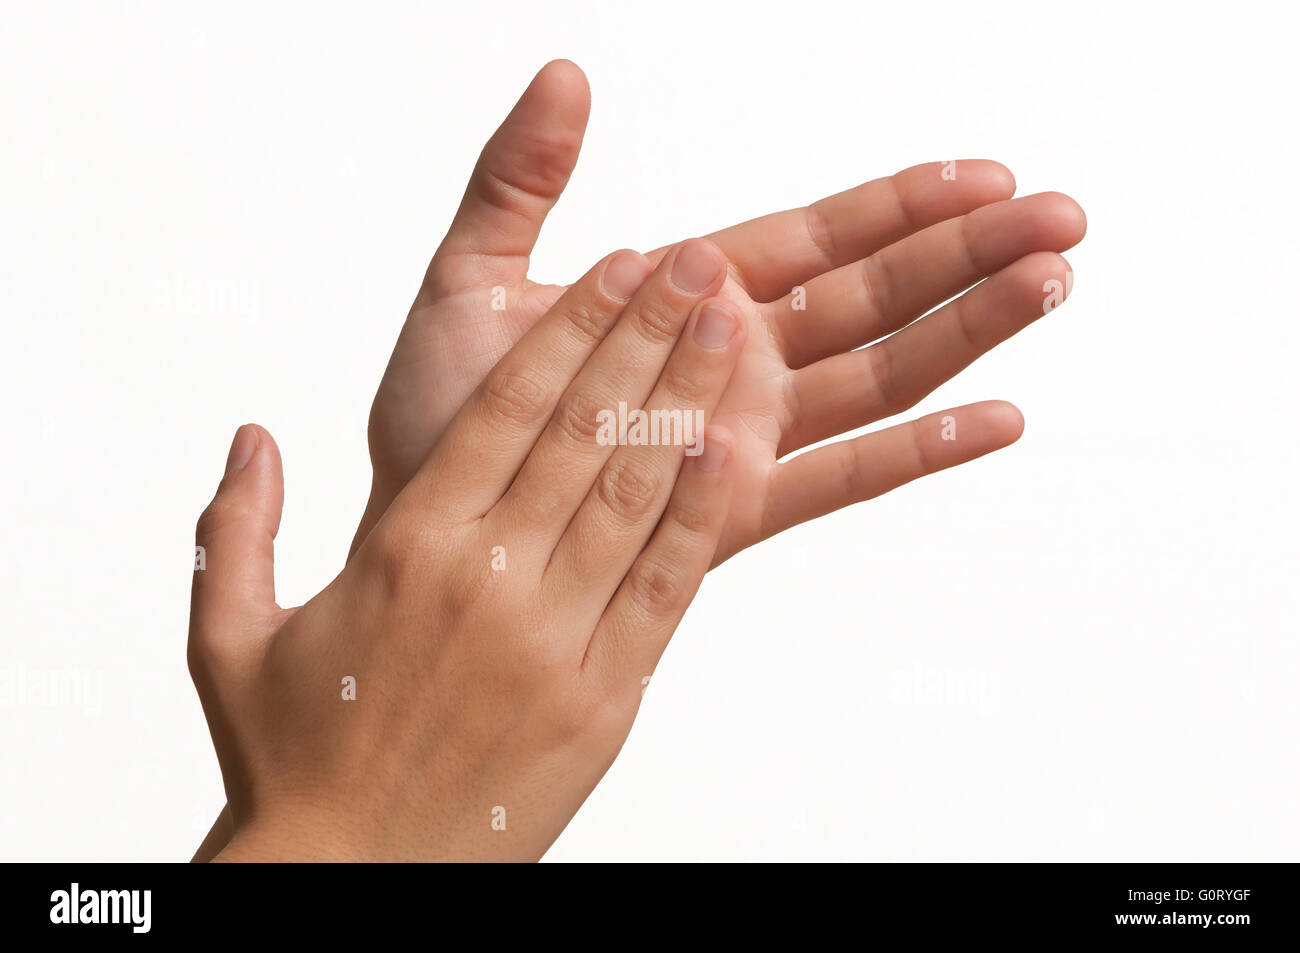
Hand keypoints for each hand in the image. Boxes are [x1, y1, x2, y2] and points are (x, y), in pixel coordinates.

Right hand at [193, 239, 748, 859]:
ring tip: (730, 328)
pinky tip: (734, 453)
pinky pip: (663, 589)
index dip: (570, 328)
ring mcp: (554, 638)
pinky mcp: (604, 697)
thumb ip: (238, 528)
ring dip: (689, 401)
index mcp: (408, 549)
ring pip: (633, 494)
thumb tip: (248, 439)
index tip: (617, 268)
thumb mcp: (230, 637)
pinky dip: (702, 516)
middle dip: (647, 335)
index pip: (506, 409)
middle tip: (697, 264)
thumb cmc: (296, 758)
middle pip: (584, 430)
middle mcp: (488, 579)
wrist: (356, 877)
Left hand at [356, 60, 1085, 563]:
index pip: (814, 238)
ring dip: (965, 333)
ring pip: (875, 375)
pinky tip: (992, 423)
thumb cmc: (444, 409)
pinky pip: (838, 479)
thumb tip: (563, 77)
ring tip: (1048, 287)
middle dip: (966, 255)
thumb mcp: (469, 276)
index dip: (899, 204)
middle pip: (871, 297)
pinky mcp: (733, 509)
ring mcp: (741, 434)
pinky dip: (916, 453)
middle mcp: (730, 361)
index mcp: (684, 296)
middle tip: (1061, 219)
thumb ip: (519, 180)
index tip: (981, 173)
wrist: (426, 517)